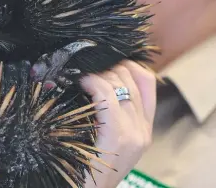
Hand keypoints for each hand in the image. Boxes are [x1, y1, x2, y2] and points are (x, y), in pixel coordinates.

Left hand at [79, 60, 156, 187]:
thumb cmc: (87, 163)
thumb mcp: (106, 136)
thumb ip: (110, 112)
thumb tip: (97, 79)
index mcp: (144, 127)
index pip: (147, 80)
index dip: (126, 64)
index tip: (105, 62)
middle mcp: (143, 129)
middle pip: (130, 78)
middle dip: (106, 66)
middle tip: (86, 67)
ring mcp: (133, 134)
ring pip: (118, 84)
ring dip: (97, 73)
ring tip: (80, 75)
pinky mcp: (117, 137)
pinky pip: (107, 96)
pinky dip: (93, 82)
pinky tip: (81, 82)